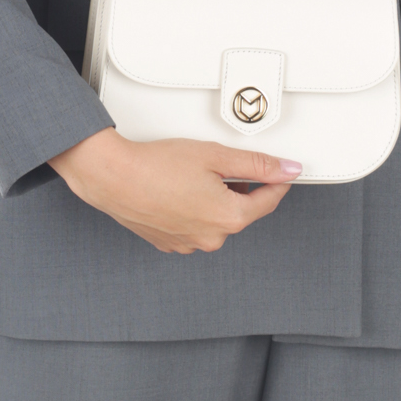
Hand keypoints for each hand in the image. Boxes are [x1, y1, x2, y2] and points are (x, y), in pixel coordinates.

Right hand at [48, 127, 299, 253]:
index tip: (279, 171)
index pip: (269, 201)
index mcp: (229, 217)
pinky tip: (176, 191)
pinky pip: (193, 226)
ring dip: (214, 200)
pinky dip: (192, 210)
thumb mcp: (215, 155)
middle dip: (238, 188)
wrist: (113, 177)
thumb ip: (257, 164)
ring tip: (191, 175)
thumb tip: (288, 169)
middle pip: (241, 210)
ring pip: (216, 219)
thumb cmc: (157, 165)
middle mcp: (212, 238)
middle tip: (218, 164)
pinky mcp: (170, 244)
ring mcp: (189, 244)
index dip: (277, 181)